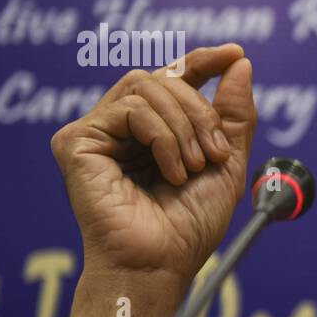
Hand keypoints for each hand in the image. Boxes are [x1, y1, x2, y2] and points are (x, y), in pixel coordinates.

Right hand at [51, 45, 256, 316]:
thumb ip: (233, 115)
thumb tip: (240, 63)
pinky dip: (162, 138)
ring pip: (148, 86)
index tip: (235, 53)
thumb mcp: (226, 163)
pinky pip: (129, 109)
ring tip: (194, 168)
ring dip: (184, 125)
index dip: (204, 60)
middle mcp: (122, 127)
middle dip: (201, 112)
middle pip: (166, 79)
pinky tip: (171, 172)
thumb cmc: (189, 226)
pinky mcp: (76, 141)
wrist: (161, 263)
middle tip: (215, 154)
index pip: (176, 78)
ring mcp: (97, 132)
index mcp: (155, 131)